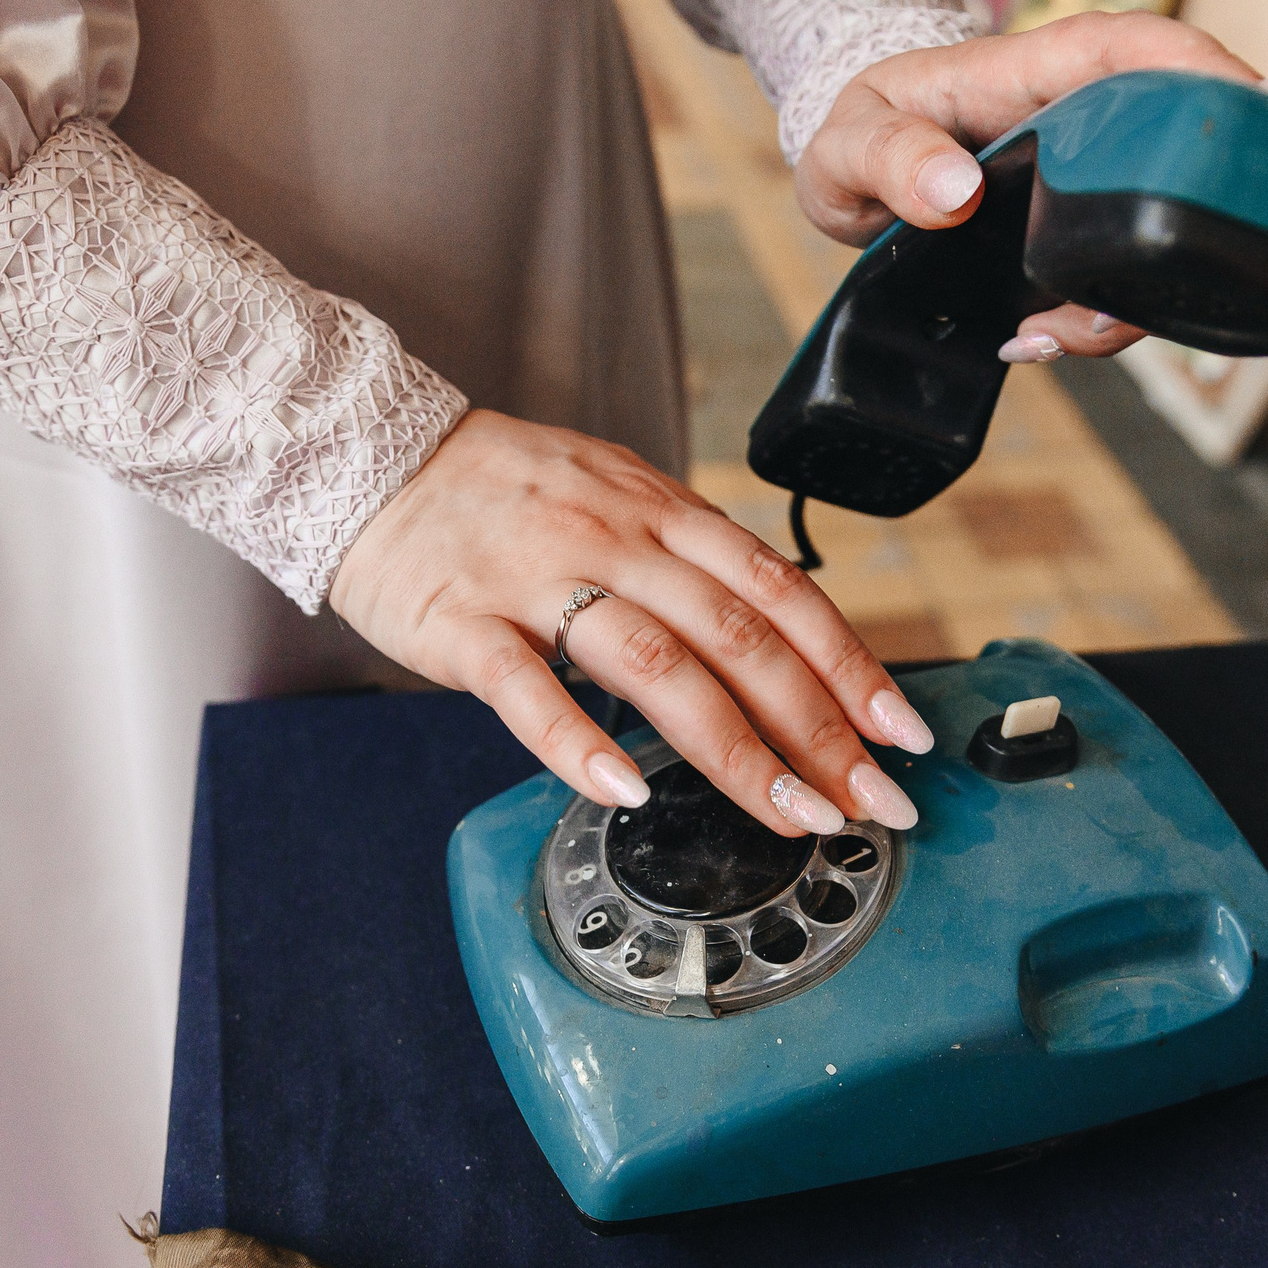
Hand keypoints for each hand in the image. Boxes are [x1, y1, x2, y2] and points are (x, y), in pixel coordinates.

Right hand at [329, 410, 934, 836]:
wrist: (368, 454)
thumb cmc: (498, 494)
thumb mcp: (615, 496)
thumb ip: (688, 562)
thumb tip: (774, 644)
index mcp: (661, 508)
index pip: (781, 590)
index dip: (850, 664)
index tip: (899, 734)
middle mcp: (615, 537)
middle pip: (739, 637)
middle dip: (817, 727)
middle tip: (863, 801)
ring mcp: (539, 578)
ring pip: (657, 665)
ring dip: (734, 749)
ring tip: (786, 813)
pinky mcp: (464, 621)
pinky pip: (528, 687)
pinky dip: (581, 744)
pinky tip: (626, 793)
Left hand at [793, 10, 1267, 361]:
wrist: (854, 172)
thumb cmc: (860, 128)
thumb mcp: (848, 138)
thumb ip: (889, 156)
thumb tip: (955, 192)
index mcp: (1040, 69)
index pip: (1139, 47)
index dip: (1202, 70)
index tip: (1255, 108)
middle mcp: (1084, 122)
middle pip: (1179, 148)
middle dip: (1200, 209)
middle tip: (1176, 274)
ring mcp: (1089, 184)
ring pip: (1156, 232)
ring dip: (1131, 296)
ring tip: (1056, 335)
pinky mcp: (1079, 238)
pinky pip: (1116, 280)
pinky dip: (1095, 321)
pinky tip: (1039, 343)